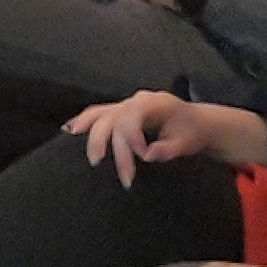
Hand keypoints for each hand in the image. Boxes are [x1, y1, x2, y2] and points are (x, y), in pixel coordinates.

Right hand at [72, 92, 266, 180]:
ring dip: (87, 130)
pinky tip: (70, 129)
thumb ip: (168, 149)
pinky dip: (84, 121)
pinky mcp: (121, 112)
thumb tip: (149, 155)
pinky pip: (99, 113)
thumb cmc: (192, 133)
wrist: (197, 123)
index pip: (132, 116)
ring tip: (74, 140)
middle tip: (100, 166)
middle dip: (105, 143)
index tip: (142, 157)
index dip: (131, 137)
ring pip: (100, 113)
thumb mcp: (187, 143)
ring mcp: (127, 105)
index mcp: (155, 103)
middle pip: (112, 118)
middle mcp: (137, 101)